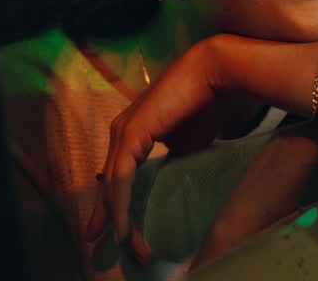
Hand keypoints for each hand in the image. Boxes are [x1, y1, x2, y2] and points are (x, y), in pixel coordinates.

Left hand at [84, 37, 227, 264]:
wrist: (213, 74)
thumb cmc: (204, 103)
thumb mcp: (186, 141)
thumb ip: (173, 157)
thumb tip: (172, 175)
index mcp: (133, 132)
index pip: (118, 173)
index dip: (116, 202)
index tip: (118, 230)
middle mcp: (122, 131)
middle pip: (108, 182)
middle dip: (107, 215)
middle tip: (105, 242)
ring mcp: (124, 132)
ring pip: (112, 184)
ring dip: (117, 217)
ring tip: (124, 243)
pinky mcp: (131, 134)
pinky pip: (121, 177)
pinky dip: (121, 204)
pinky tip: (124, 226)